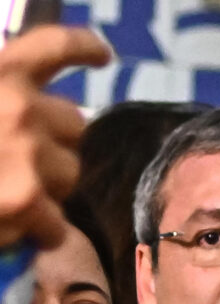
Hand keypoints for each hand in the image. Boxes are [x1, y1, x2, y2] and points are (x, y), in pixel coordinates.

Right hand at [0, 26, 110, 248]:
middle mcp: (16, 107)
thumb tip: (25, 111)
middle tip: (20, 162)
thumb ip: (0, 100)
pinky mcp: (27, 200)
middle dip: (54, 145)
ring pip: (69, 173)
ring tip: (5, 196)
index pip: (53, 47)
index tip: (101, 56)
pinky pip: (56, 223)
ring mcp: (26, 153)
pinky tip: (6, 229)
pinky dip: (35, 232)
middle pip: (74, 125)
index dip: (84, 48)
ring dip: (47, 188)